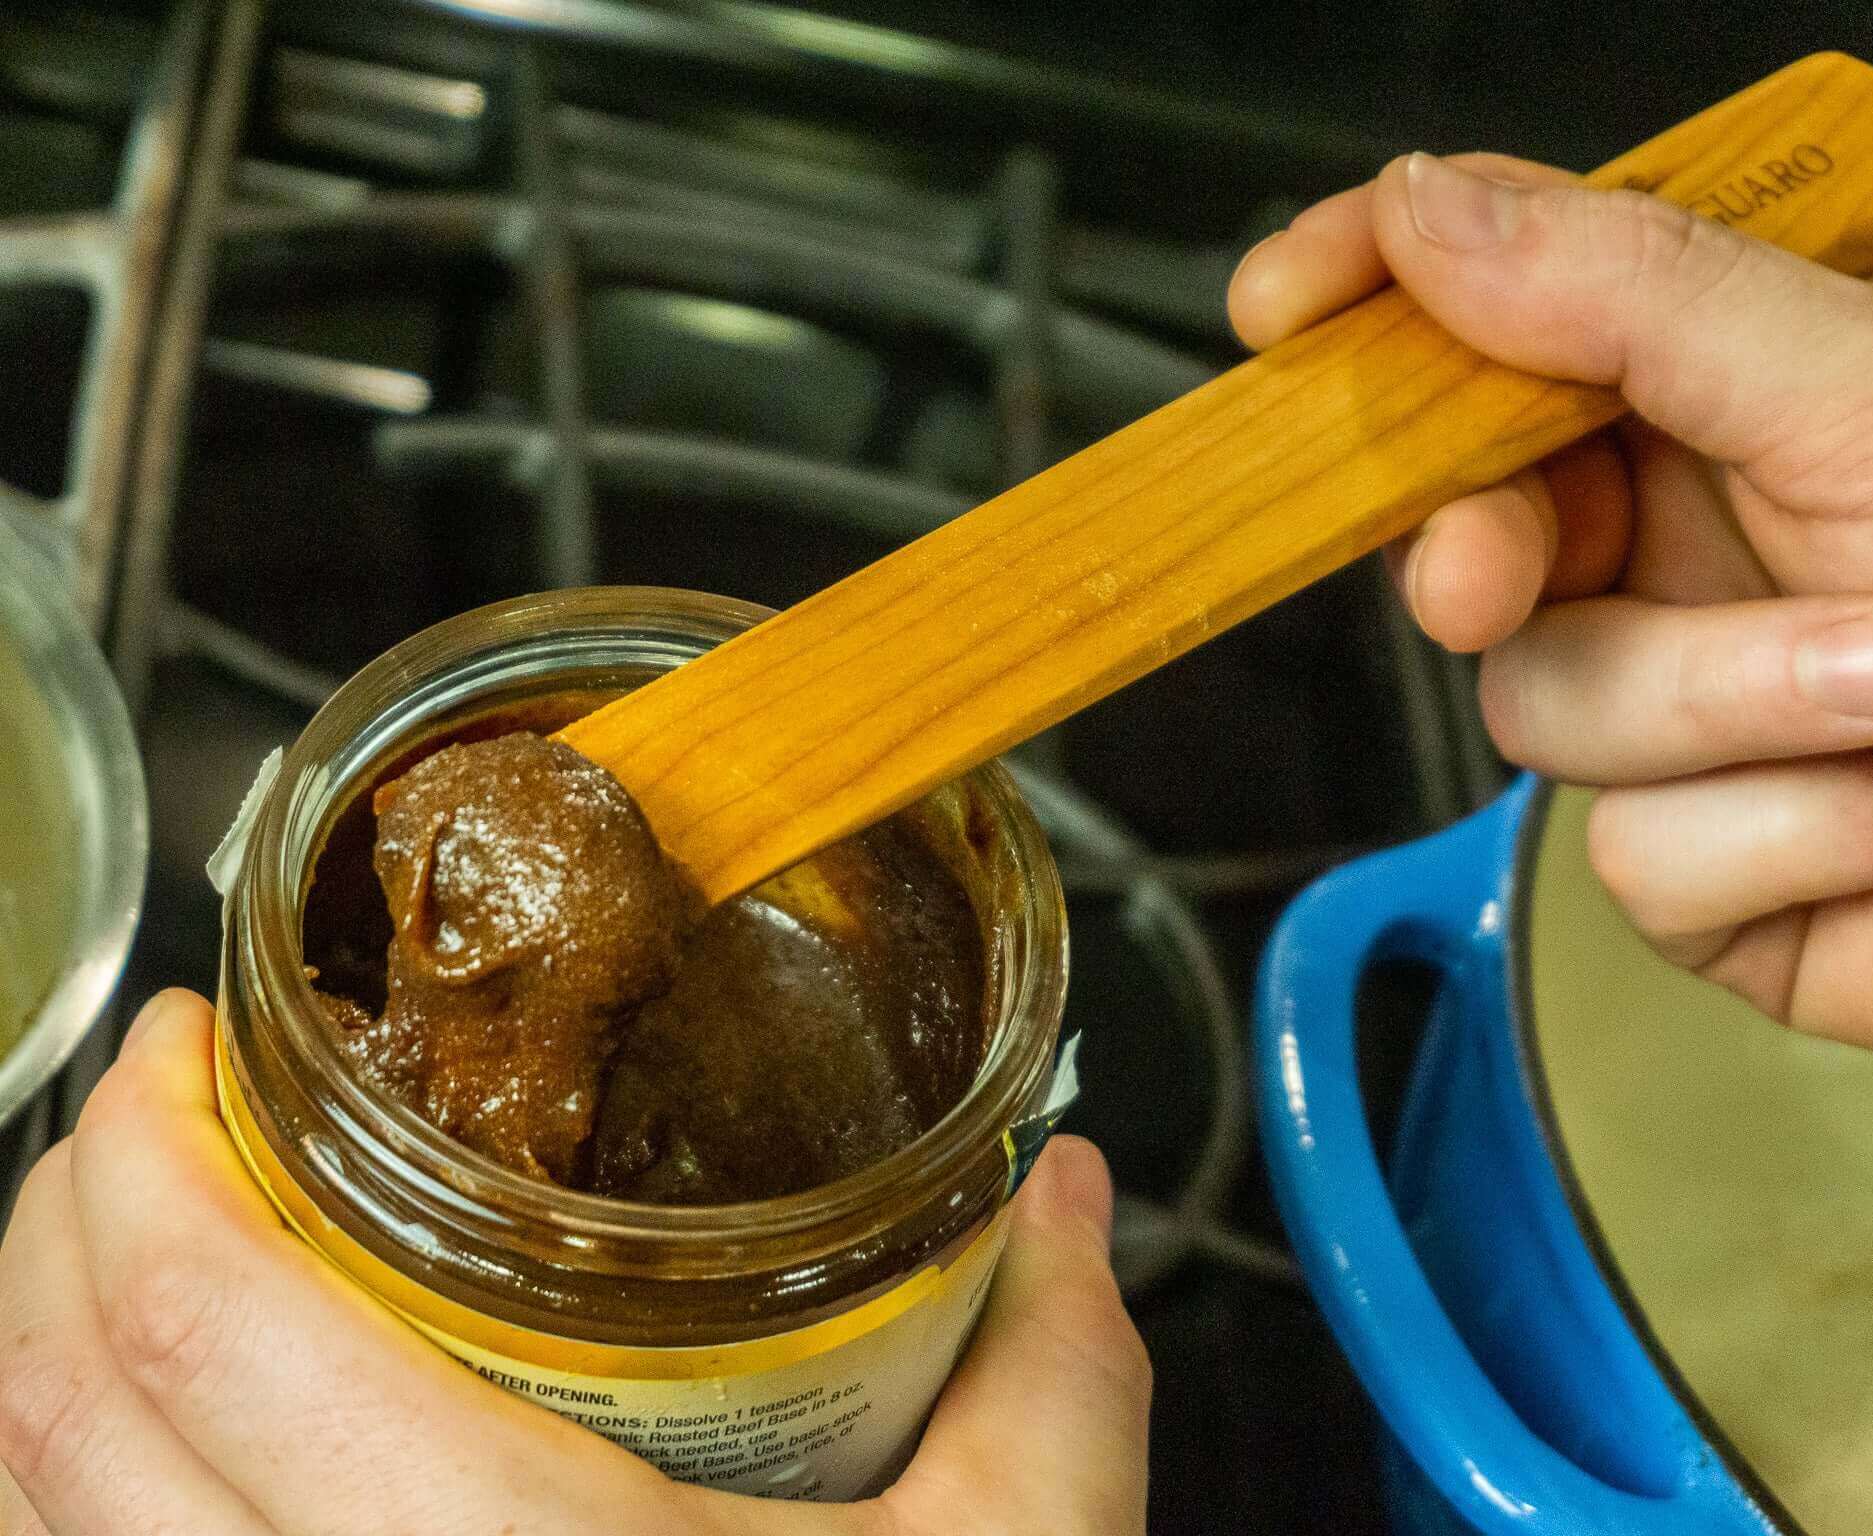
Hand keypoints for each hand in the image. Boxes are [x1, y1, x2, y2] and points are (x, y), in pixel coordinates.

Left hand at [0, 991, 1149, 1534]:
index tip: (184, 1037)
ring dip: (41, 1347)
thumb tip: (1059, 1187)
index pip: (201, 1322)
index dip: (143, 1146)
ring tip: (130, 1230)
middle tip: (156, 1096)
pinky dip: (58, 1491)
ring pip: (28, 1521)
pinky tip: (135, 1437)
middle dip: (65, 1205)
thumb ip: (1049, 1357)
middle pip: (56, 1403)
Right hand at [1232, 153, 1872, 1065]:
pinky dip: (1791, 834)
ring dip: (1733, 701)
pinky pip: (1642, 861)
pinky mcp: (1714, 873)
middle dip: (1480, 556)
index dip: (1375, 314)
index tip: (1284, 308)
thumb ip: (1631, 299)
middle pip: (1464, 542)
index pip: (1496, 333)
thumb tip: (1428, 212)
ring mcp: (1692, 716)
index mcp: (1722, 401)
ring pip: (1547, 712)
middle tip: (1487, 569)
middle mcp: (1687, 551)